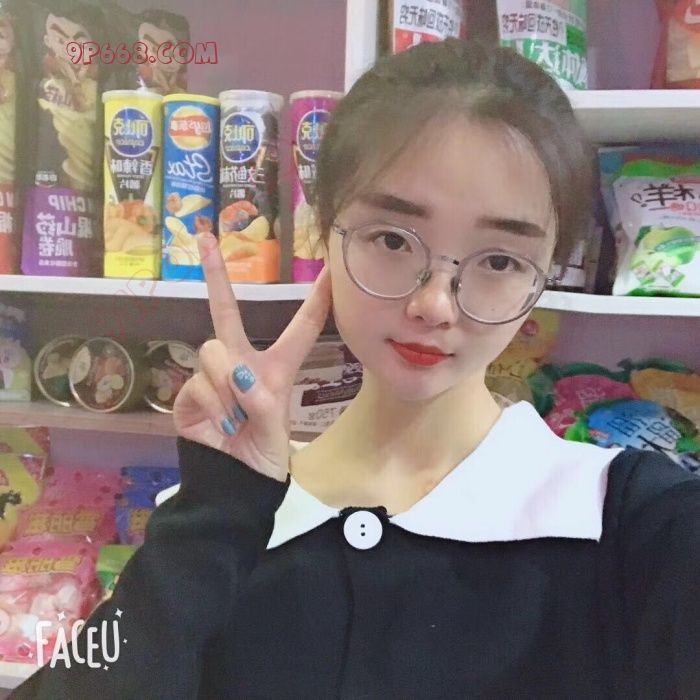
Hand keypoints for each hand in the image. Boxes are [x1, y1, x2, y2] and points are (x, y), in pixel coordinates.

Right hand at [172, 231, 332, 481]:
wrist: (232, 482)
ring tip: (237, 421)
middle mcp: (240, 361)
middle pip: (226, 310)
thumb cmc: (263, 454)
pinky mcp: (187, 391)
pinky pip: (202, 384)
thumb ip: (260, 402)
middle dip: (215, 273)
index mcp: (275, 367)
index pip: (300, 329)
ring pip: (216, 352)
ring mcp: (210, 374)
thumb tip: (237, 375)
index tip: (329, 272)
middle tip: (205, 236)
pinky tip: (220, 427)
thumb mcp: (275, 429)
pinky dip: (216, 409)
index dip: (316, 301)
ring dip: (230, 390)